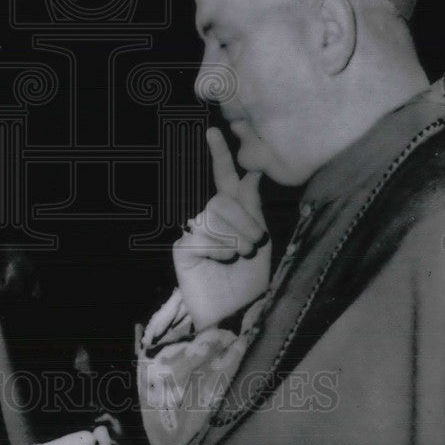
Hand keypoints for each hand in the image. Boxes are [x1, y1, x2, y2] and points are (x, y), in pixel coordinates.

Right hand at [174, 127, 271, 330]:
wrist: (236, 315)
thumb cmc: (251, 280)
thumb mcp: (261, 239)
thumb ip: (252, 206)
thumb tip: (252, 172)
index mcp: (232, 210)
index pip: (225, 175)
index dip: (220, 153)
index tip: (215, 129)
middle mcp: (211, 216)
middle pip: (225, 197)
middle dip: (245, 221)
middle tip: (254, 245)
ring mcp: (194, 230)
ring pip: (215, 213)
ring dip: (236, 237)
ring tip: (240, 257)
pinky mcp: (183, 247)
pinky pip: (203, 234)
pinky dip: (219, 250)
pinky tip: (221, 263)